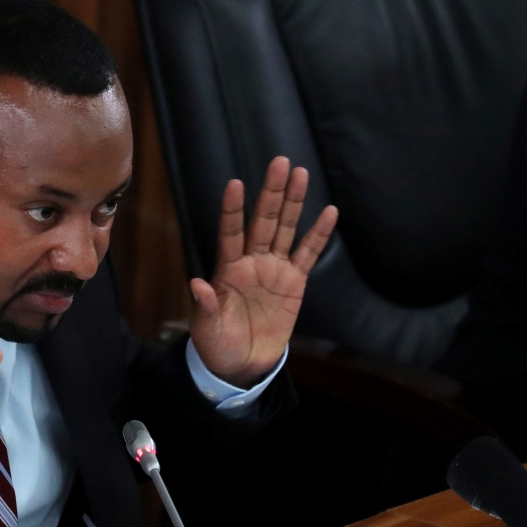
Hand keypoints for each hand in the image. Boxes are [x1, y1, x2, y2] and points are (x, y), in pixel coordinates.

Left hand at [189, 156, 337, 386]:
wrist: (242, 364)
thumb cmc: (217, 343)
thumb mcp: (207, 327)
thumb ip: (205, 305)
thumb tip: (197, 284)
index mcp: (227, 269)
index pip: (230, 233)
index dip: (233, 210)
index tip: (235, 183)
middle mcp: (251, 262)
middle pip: (263, 221)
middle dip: (271, 193)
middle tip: (280, 162)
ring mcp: (274, 269)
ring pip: (286, 230)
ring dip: (294, 203)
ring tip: (301, 173)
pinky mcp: (294, 283)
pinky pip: (308, 254)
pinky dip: (318, 235)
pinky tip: (329, 212)